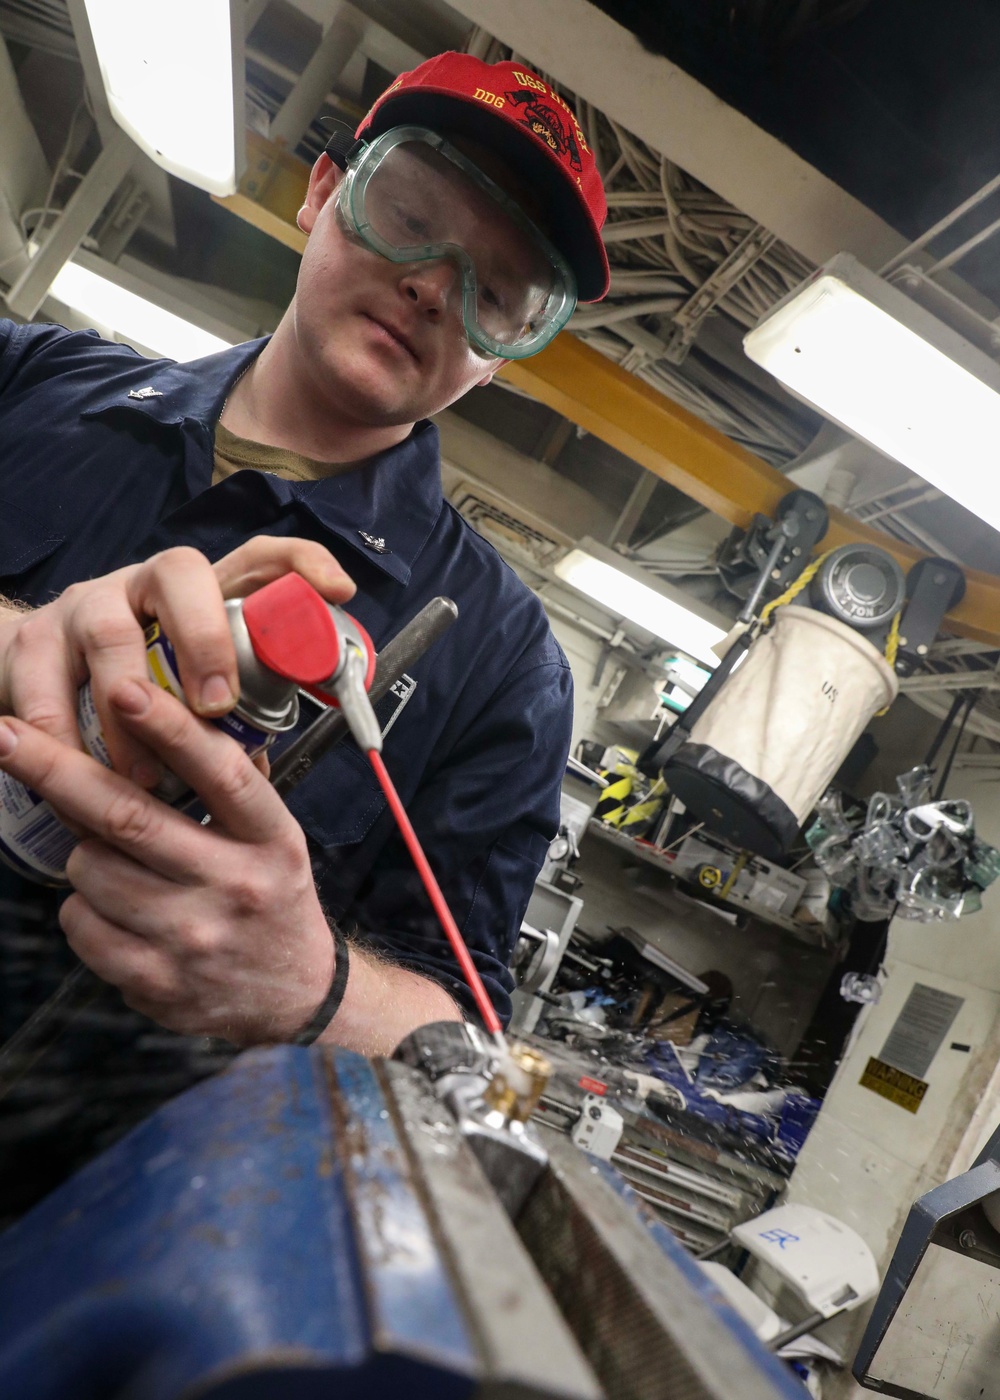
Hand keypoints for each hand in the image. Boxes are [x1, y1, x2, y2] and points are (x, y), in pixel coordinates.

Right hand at [0, 537, 354, 786]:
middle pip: (180, 573)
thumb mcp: (186, 696)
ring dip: (132, 708)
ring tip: (145, 774)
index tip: (339, 589)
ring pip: (110, 632)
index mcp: (200, 596)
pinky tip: (78, 776)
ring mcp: (86, 604)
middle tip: (216, 707)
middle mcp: (144, 584)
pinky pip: (45, 684)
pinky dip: (62, 737)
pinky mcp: (33, 641)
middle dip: (204, 638)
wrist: (32, 676)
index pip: (257, 558)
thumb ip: (224, 724)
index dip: (300, 562)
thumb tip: (257, 779)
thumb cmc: (132, 689)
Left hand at [0, 676, 335, 1044]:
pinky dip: (82, 907)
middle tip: (7, 734)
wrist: (297, 997)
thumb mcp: (276, 837)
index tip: (123, 688)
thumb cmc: (273, 898)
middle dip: (55, 769)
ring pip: (92, 868)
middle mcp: (236, 886)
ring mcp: (194, 938)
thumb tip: (174, 716)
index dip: (169, 728)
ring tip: (114, 859)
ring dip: (83, 852)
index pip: (221, 773)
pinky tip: (115, 908)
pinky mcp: (157, 981)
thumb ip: (233, 785)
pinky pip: (80, 924)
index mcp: (272, 839)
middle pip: (129, 817)